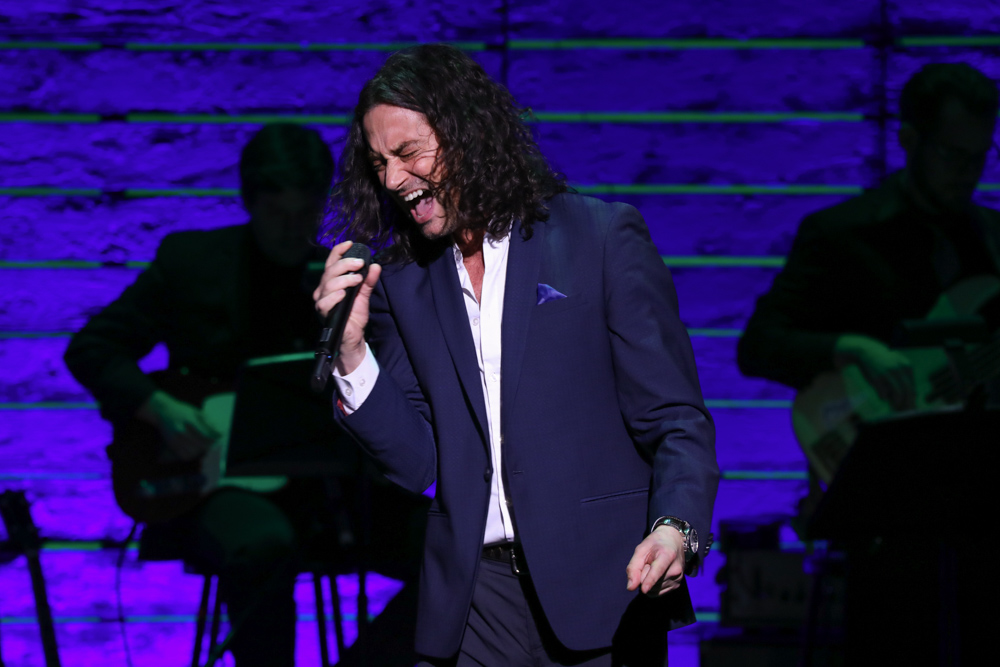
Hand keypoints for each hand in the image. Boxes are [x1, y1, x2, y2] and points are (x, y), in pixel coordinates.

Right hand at [136, 391, 219, 460]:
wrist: (162, 411)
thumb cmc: (181, 410)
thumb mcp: (195, 411)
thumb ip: (207, 421)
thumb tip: (218, 430)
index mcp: (189, 421)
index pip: (206, 435)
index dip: (214, 438)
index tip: (219, 437)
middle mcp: (182, 431)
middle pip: (200, 445)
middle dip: (209, 445)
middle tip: (213, 443)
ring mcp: (175, 439)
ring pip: (193, 452)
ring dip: (201, 451)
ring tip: (204, 446)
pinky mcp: (171, 444)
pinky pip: (184, 455)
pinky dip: (191, 455)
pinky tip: (194, 450)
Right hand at [313, 240, 382, 374]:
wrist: (354, 337)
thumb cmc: (355, 316)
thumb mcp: (364, 295)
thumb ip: (369, 281)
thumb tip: (376, 266)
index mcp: (331, 282)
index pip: (331, 262)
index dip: (338, 251)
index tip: (350, 244)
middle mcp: (323, 289)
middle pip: (330, 270)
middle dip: (345, 264)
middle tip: (360, 264)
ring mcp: (322, 301)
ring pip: (328, 284)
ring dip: (343, 279)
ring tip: (357, 279)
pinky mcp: (324, 313)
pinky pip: (325, 302)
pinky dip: (334, 296)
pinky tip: (343, 294)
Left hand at [626, 526, 685, 596]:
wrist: (674, 541)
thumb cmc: (655, 544)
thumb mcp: (641, 549)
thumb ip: (634, 567)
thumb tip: (630, 587)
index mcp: (667, 555)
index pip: (657, 571)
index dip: (649, 580)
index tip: (644, 589)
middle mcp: (675, 569)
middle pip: (651, 583)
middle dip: (644, 576)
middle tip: (649, 563)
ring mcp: (678, 578)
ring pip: (653, 590)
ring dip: (648, 582)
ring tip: (654, 568)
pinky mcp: (677, 585)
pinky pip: (657, 593)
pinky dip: (653, 586)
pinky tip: (657, 575)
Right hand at [834, 334, 914, 409]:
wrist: (865, 351)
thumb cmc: (882, 360)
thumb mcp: (897, 364)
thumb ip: (905, 378)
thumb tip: (913, 395)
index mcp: (906, 367)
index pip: (912, 387)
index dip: (911, 399)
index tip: (910, 407)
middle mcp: (899, 370)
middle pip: (908, 391)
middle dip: (907, 403)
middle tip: (905, 411)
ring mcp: (888, 374)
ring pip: (899, 394)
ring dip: (897, 403)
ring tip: (894, 406)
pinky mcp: (877, 378)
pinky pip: (884, 394)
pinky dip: (884, 397)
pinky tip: (882, 397)